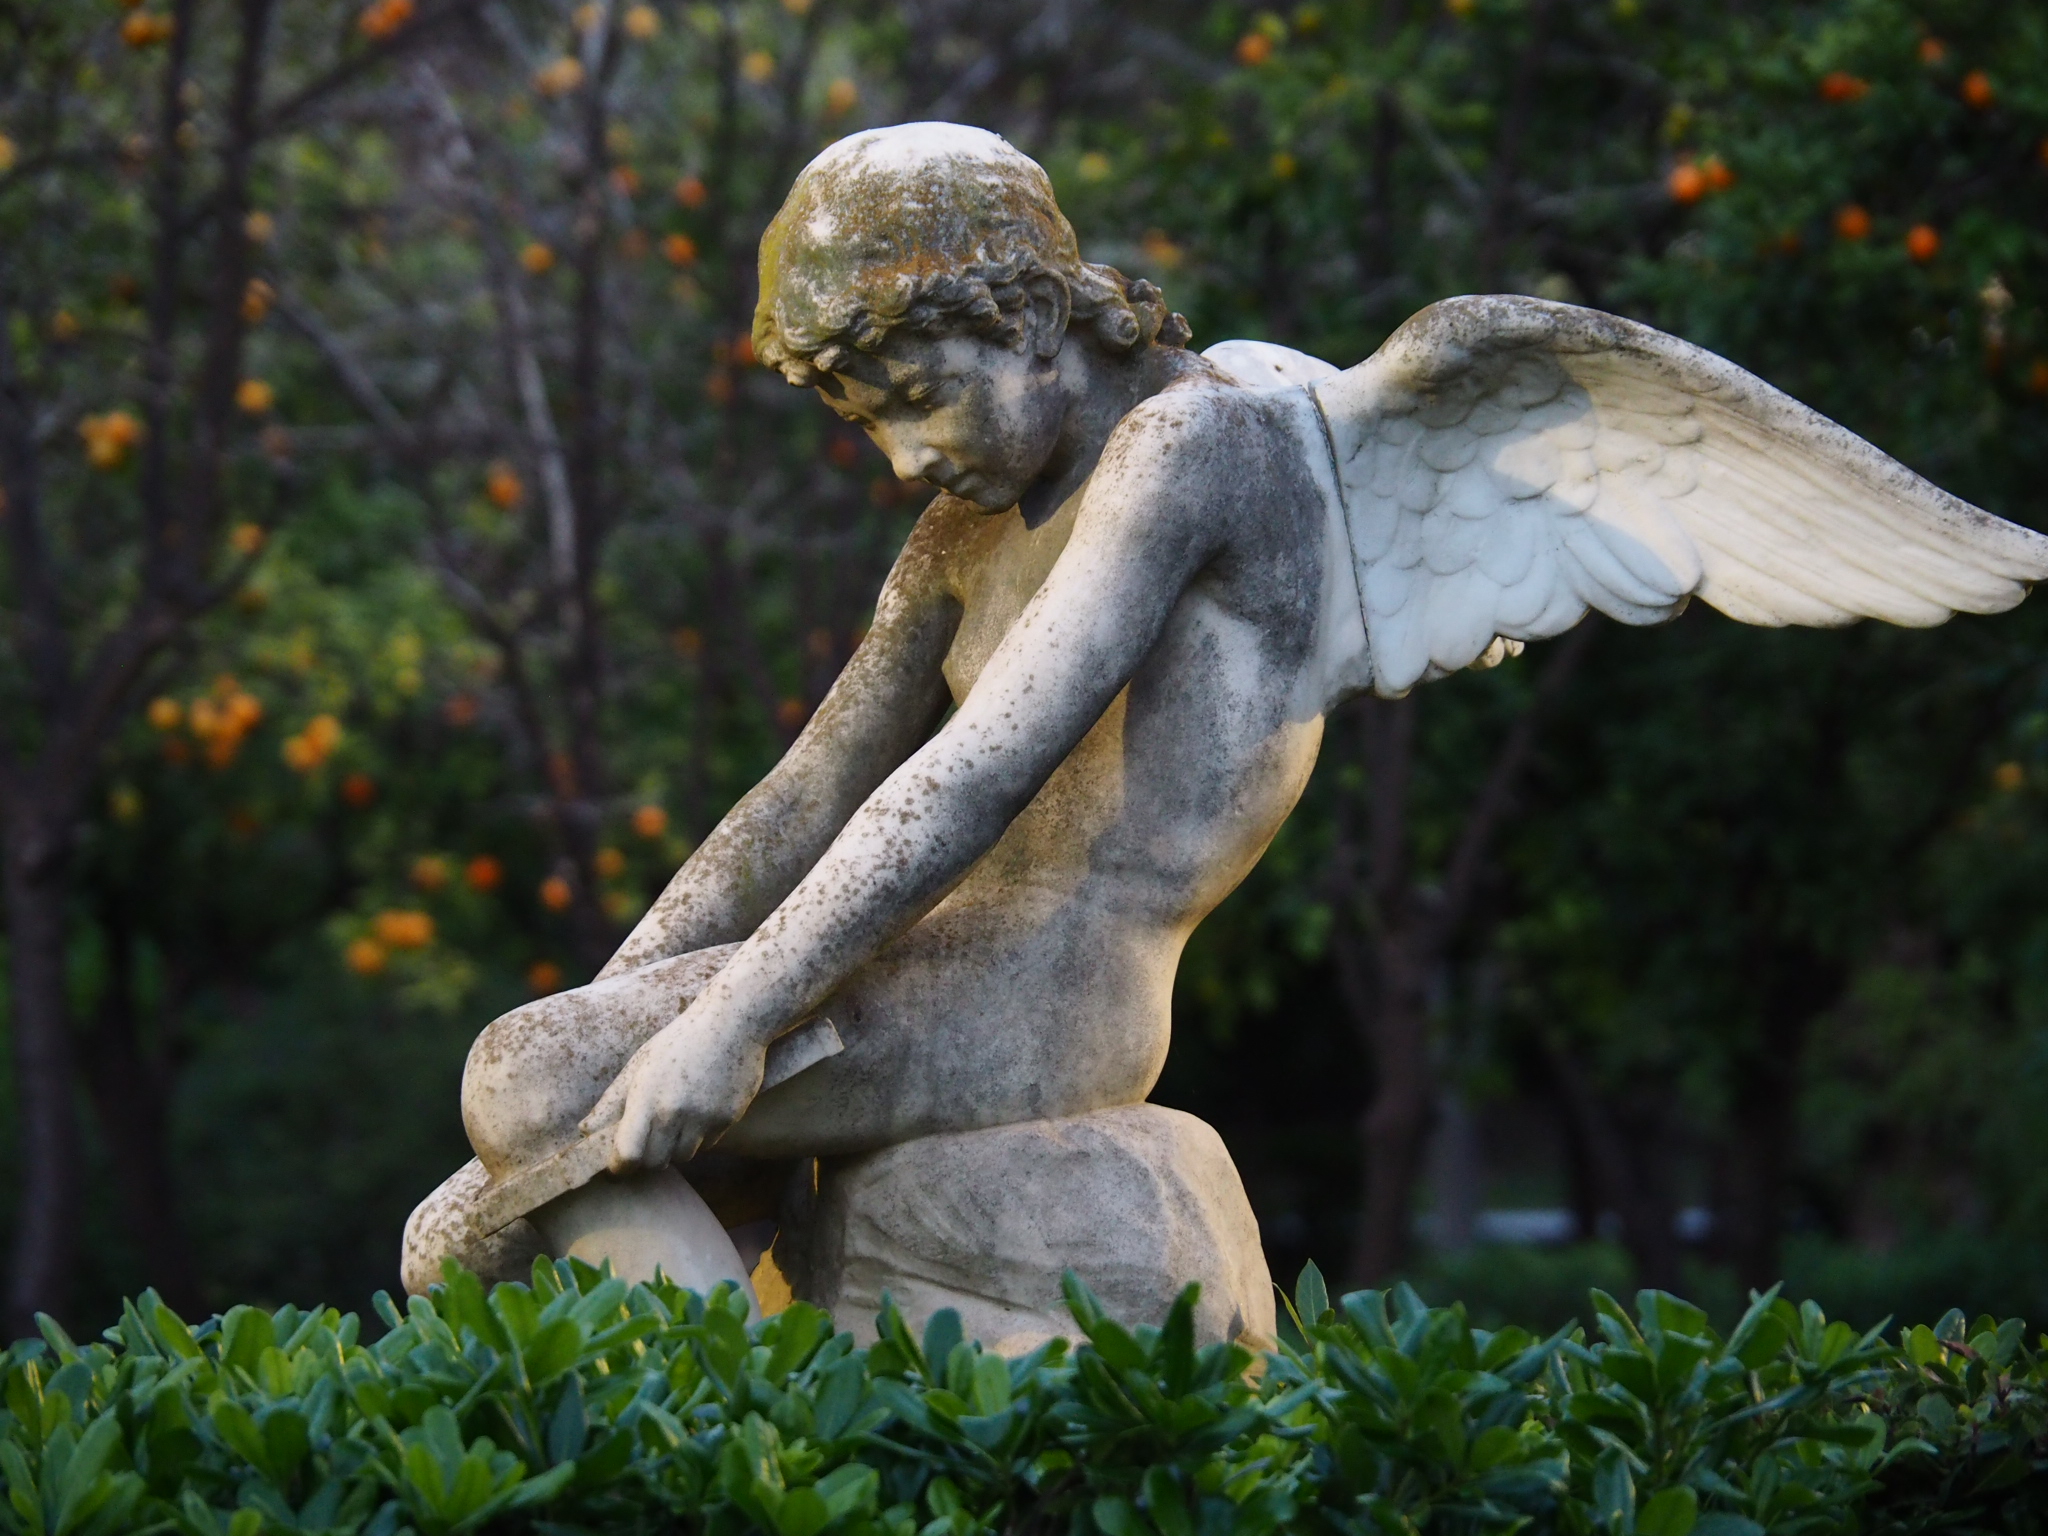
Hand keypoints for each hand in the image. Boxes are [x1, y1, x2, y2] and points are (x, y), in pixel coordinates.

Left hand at [598, 1013, 766, 1170]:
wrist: (733, 1022)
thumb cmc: (680, 1040)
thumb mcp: (640, 1063)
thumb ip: (612, 1101)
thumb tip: (584, 1131)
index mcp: (646, 1096)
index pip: (628, 1154)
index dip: (620, 1166)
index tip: (618, 1164)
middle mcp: (674, 1111)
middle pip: (655, 1163)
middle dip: (648, 1157)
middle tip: (649, 1140)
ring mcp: (704, 1117)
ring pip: (683, 1156)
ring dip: (676, 1146)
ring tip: (678, 1118)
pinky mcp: (728, 1119)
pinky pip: (708, 1143)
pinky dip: (700, 1135)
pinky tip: (702, 1107)